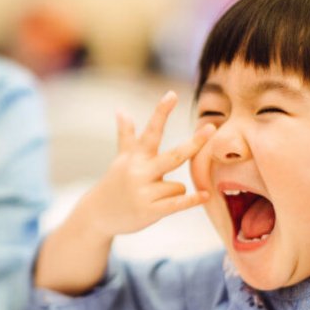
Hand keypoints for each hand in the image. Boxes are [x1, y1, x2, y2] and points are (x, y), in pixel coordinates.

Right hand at [73, 90, 213, 239]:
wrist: (98, 215)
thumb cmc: (115, 182)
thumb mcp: (121, 158)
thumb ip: (126, 135)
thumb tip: (121, 110)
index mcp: (135, 157)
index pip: (151, 131)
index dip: (161, 112)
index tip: (172, 94)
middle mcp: (139, 171)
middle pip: (174, 156)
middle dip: (194, 143)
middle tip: (212, 128)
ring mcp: (144, 192)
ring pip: (179, 186)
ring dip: (173, 192)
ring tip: (154, 198)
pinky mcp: (149, 211)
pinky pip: (177, 204)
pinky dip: (192, 200)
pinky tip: (205, 195)